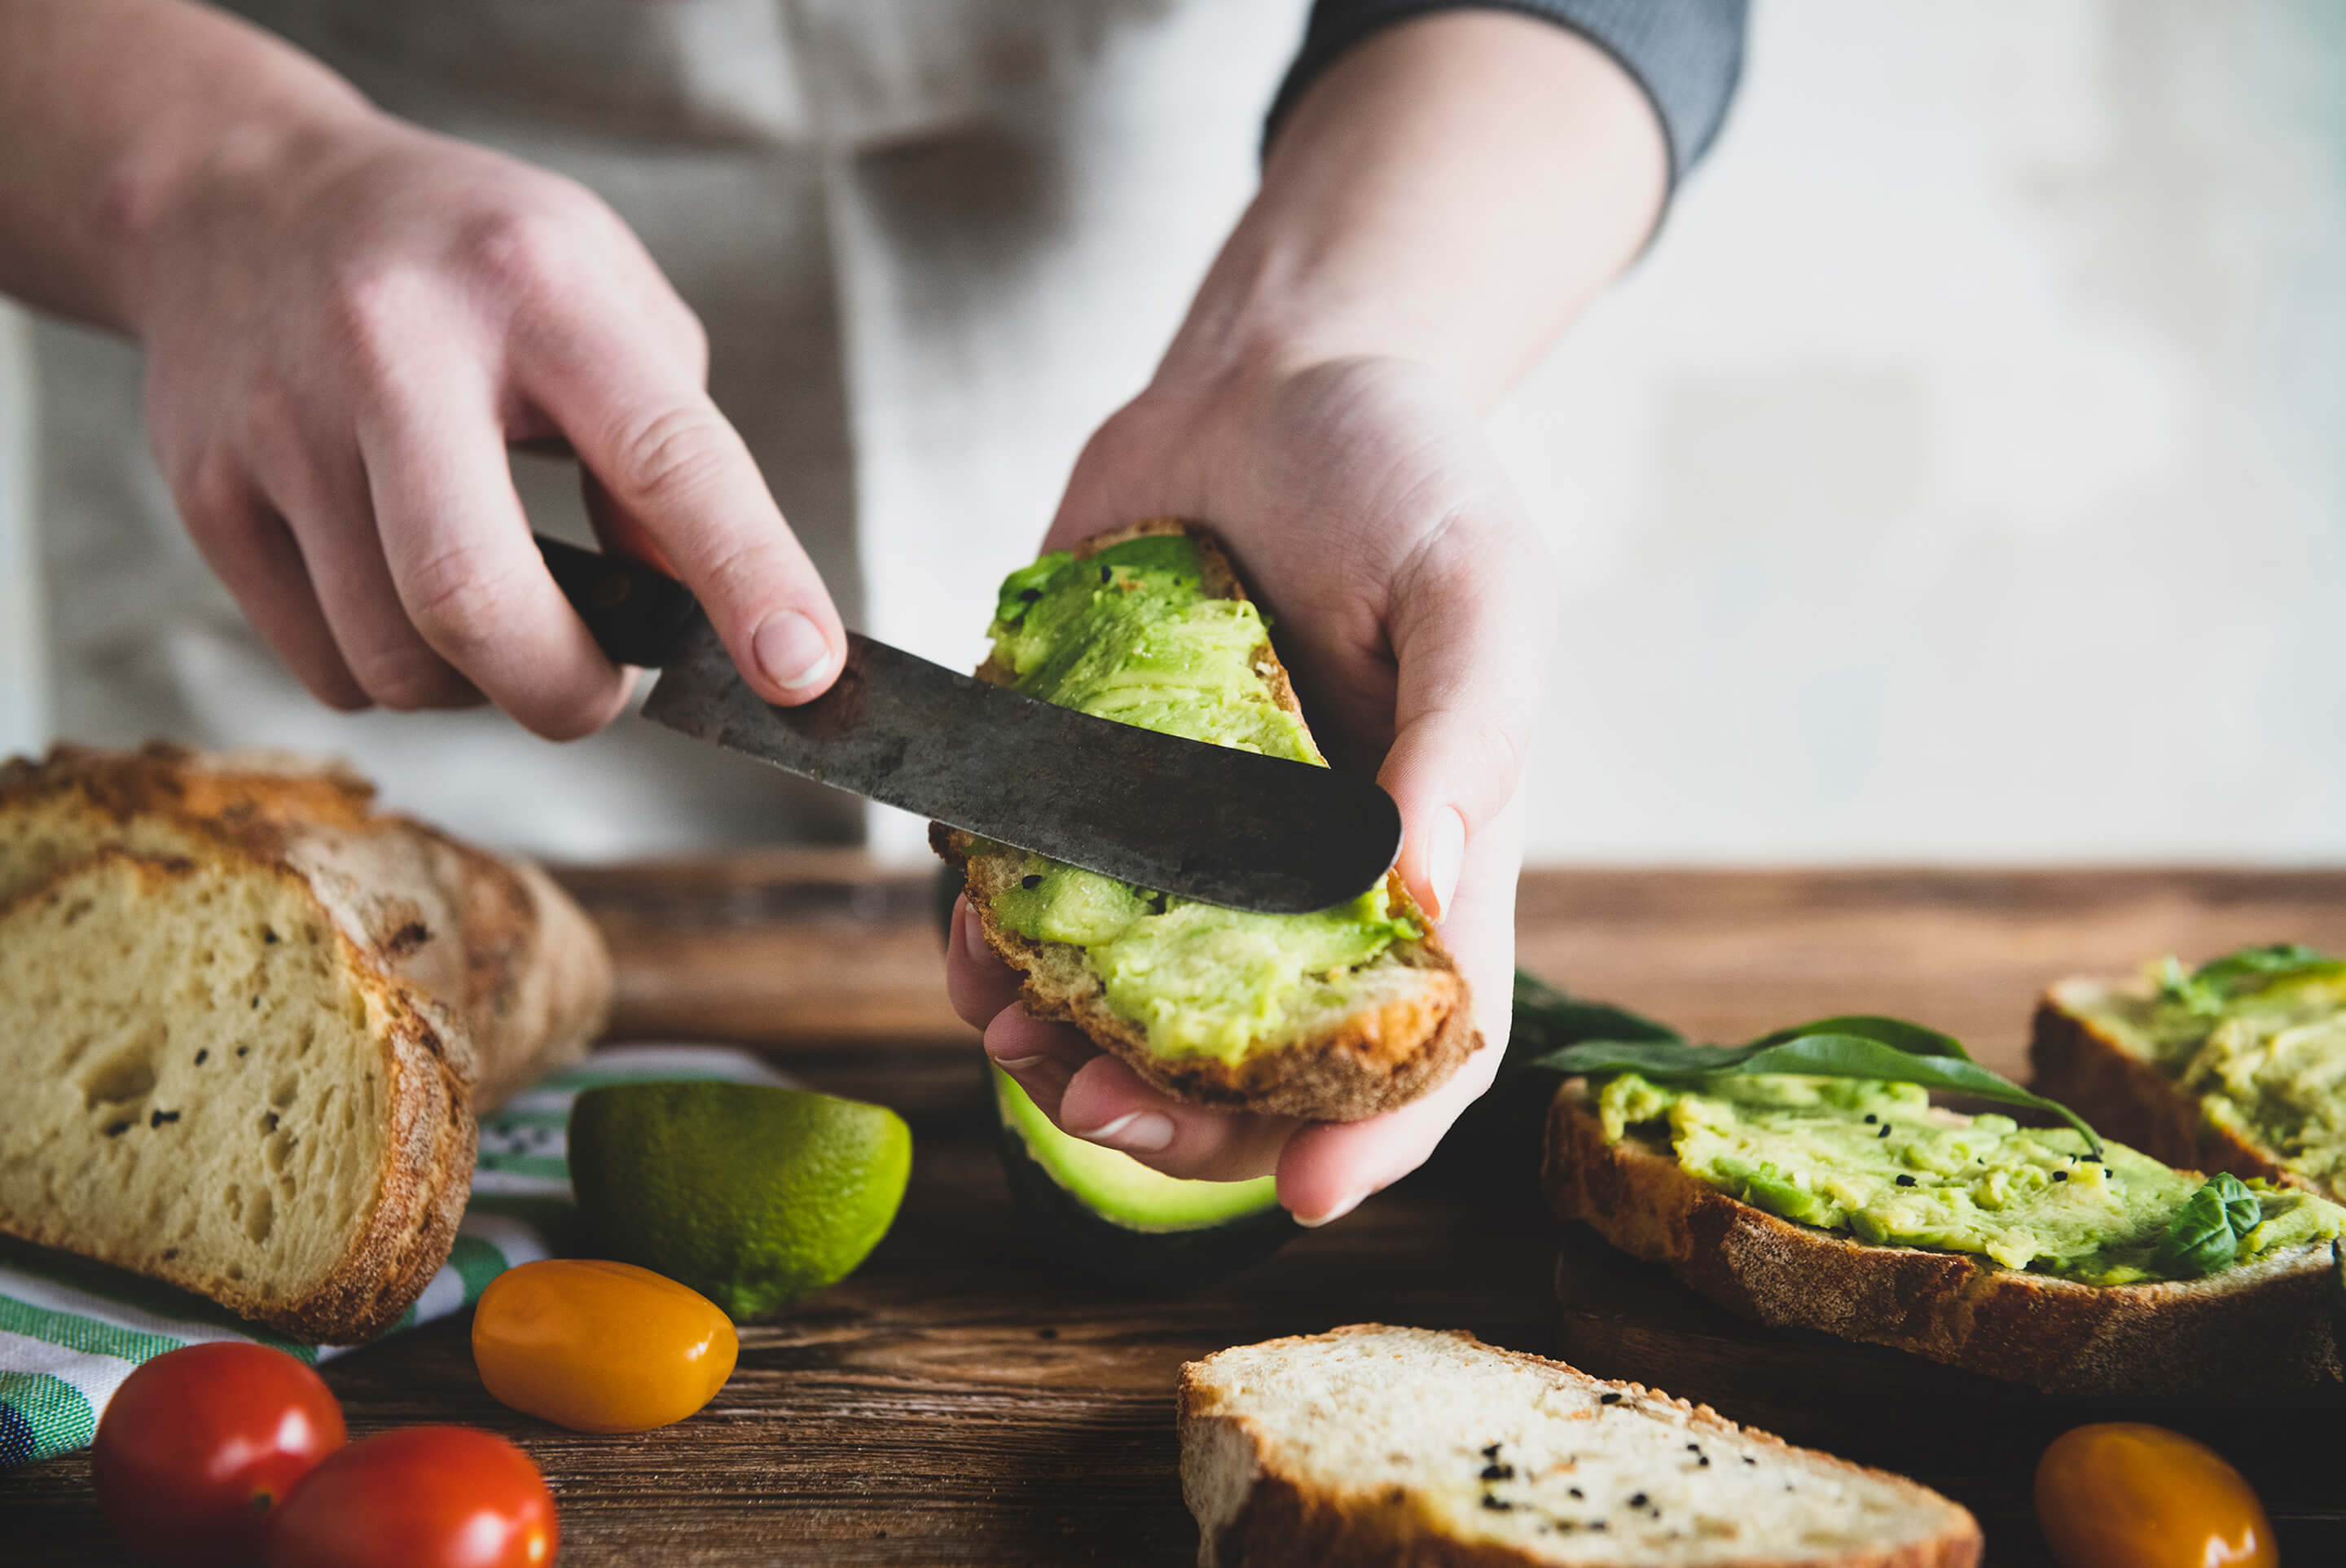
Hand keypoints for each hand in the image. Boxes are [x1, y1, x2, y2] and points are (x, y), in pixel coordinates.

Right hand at [126, 111, 843, 733]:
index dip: (746, 578)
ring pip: (396, 663)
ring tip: (500, 609)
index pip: (665, 457)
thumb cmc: (463, 262)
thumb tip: (706, 611)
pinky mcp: (207, 493)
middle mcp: (392, 349)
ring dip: (477, 686)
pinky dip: (395, 676)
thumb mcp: (602, 298)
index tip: (803, 673)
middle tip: (604, 682)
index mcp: (533, 289)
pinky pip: (325, 668)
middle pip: (474, 600)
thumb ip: (672, 448)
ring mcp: (281, 425)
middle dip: (566, 690)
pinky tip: (407, 594)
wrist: (237, 197)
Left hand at [945, 351, 1554, 1223]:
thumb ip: (1466, 733)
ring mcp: (1188, 846)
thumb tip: (1426, 890)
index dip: (1376, 1137)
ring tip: (1010, 1037)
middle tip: (1095, 1114)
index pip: (1420, 1045)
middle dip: (1176, 1125)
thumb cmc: (1401, 472)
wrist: (1261, 375)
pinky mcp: (1087, 789)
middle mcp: (1300, 880)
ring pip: (1129, 1013)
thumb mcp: (1475, 583)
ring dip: (1063, 1054)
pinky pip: (1037, 908)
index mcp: (1424, 859)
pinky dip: (996, 946)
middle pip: (1255, 1069)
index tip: (1309, 1196)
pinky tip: (968, 938)